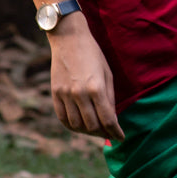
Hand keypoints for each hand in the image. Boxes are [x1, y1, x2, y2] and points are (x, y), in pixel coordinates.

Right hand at [47, 12, 124, 140]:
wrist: (69, 39)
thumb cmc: (93, 54)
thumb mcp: (107, 74)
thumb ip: (109, 98)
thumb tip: (112, 118)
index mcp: (96, 88)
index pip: (108, 119)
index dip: (115, 132)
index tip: (121, 138)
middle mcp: (79, 94)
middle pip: (92, 125)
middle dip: (103, 133)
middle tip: (109, 133)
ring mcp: (65, 94)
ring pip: (77, 125)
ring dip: (87, 131)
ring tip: (95, 130)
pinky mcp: (55, 93)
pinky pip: (63, 118)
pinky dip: (72, 126)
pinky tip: (80, 125)